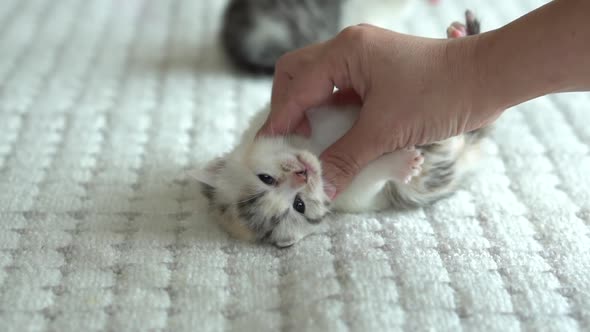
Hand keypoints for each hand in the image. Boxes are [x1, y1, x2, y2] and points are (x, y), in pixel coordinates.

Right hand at [257, 24, 500, 197]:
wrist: (488, 79)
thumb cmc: (440, 94)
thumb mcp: (386, 131)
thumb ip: (346, 158)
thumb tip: (321, 189)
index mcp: (345, 52)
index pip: (296, 87)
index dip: (280, 120)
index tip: (270, 150)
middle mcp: (349, 49)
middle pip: (297, 74)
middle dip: (287, 107)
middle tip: (293, 140)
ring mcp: (363, 58)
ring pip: (317, 81)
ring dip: (308, 110)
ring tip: (312, 140)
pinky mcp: (377, 72)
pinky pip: (340, 89)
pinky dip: (331, 111)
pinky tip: (337, 133)